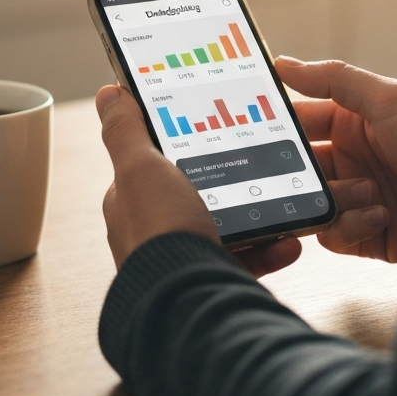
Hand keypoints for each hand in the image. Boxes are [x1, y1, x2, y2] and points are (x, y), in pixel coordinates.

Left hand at [96, 86, 301, 276]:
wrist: (187, 301)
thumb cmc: (159, 233)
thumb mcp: (140, 167)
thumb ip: (126, 130)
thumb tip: (108, 94)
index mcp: (132, 202)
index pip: (154, 160)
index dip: (181, 139)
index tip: (212, 127)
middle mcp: (156, 231)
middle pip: (199, 191)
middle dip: (230, 178)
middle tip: (258, 161)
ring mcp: (186, 256)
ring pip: (229, 224)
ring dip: (258, 211)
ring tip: (283, 199)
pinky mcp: (216, 280)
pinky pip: (252, 258)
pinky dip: (272, 247)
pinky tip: (287, 239)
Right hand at [275, 57, 396, 262]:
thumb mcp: (387, 98)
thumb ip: (333, 79)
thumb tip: (285, 63)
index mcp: (355, 123)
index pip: (303, 121)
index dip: (279, 125)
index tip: (253, 128)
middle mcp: (354, 160)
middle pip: (300, 166)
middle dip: (298, 170)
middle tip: (295, 171)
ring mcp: (359, 198)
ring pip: (312, 200)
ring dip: (335, 197)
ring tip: (367, 191)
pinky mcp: (367, 236)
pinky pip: (333, 234)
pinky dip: (350, 225)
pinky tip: (379, 214)